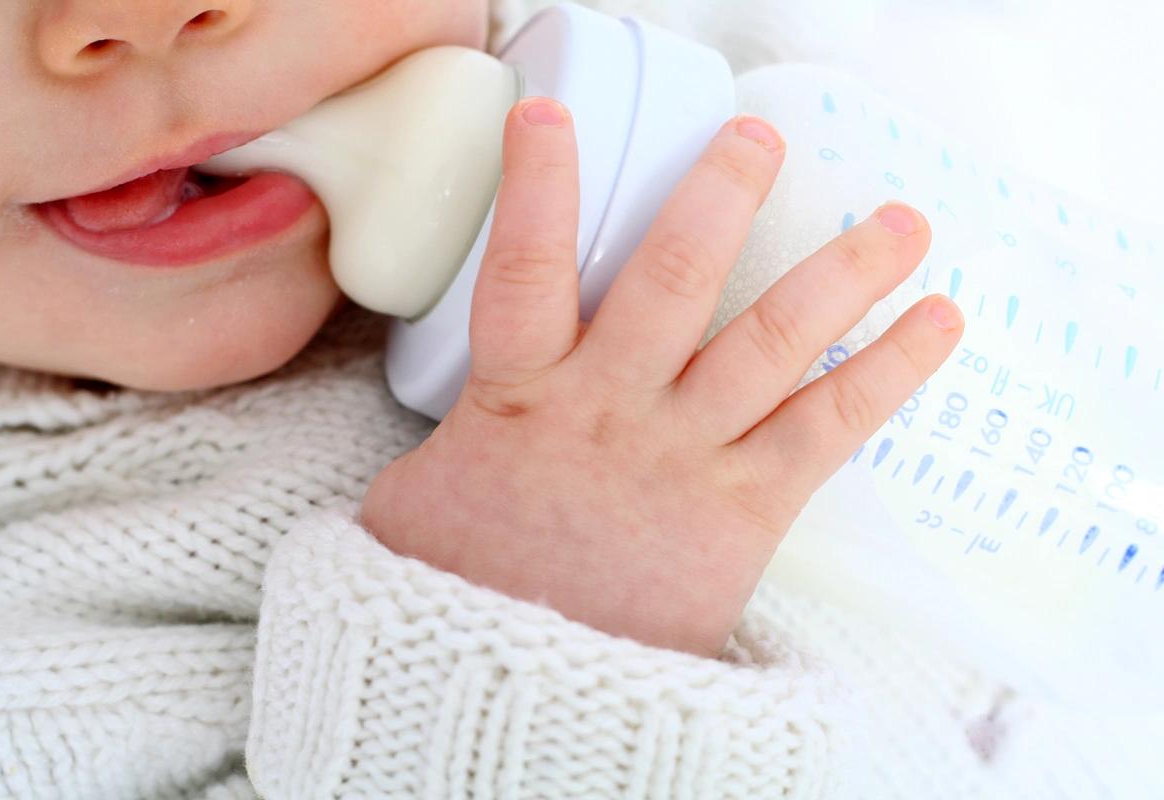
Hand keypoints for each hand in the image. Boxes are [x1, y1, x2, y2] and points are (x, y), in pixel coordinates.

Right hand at [359, 97, 963, 657]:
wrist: (516, 698)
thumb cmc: (461, 595)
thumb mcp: (415, 503)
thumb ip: (449, 442)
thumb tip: (451, 424)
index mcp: (521, 398)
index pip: (523, 264)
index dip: (537, 181)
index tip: (551, 115)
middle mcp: (611, 411)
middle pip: (674, 276)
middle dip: (721, 195)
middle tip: (762, 140)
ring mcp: (684, 457)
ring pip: (771, 340)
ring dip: (843, 271)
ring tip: (901, 220)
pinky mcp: (743, 512)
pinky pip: (827, 429)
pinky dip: (886, 372)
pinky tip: (937, 324)